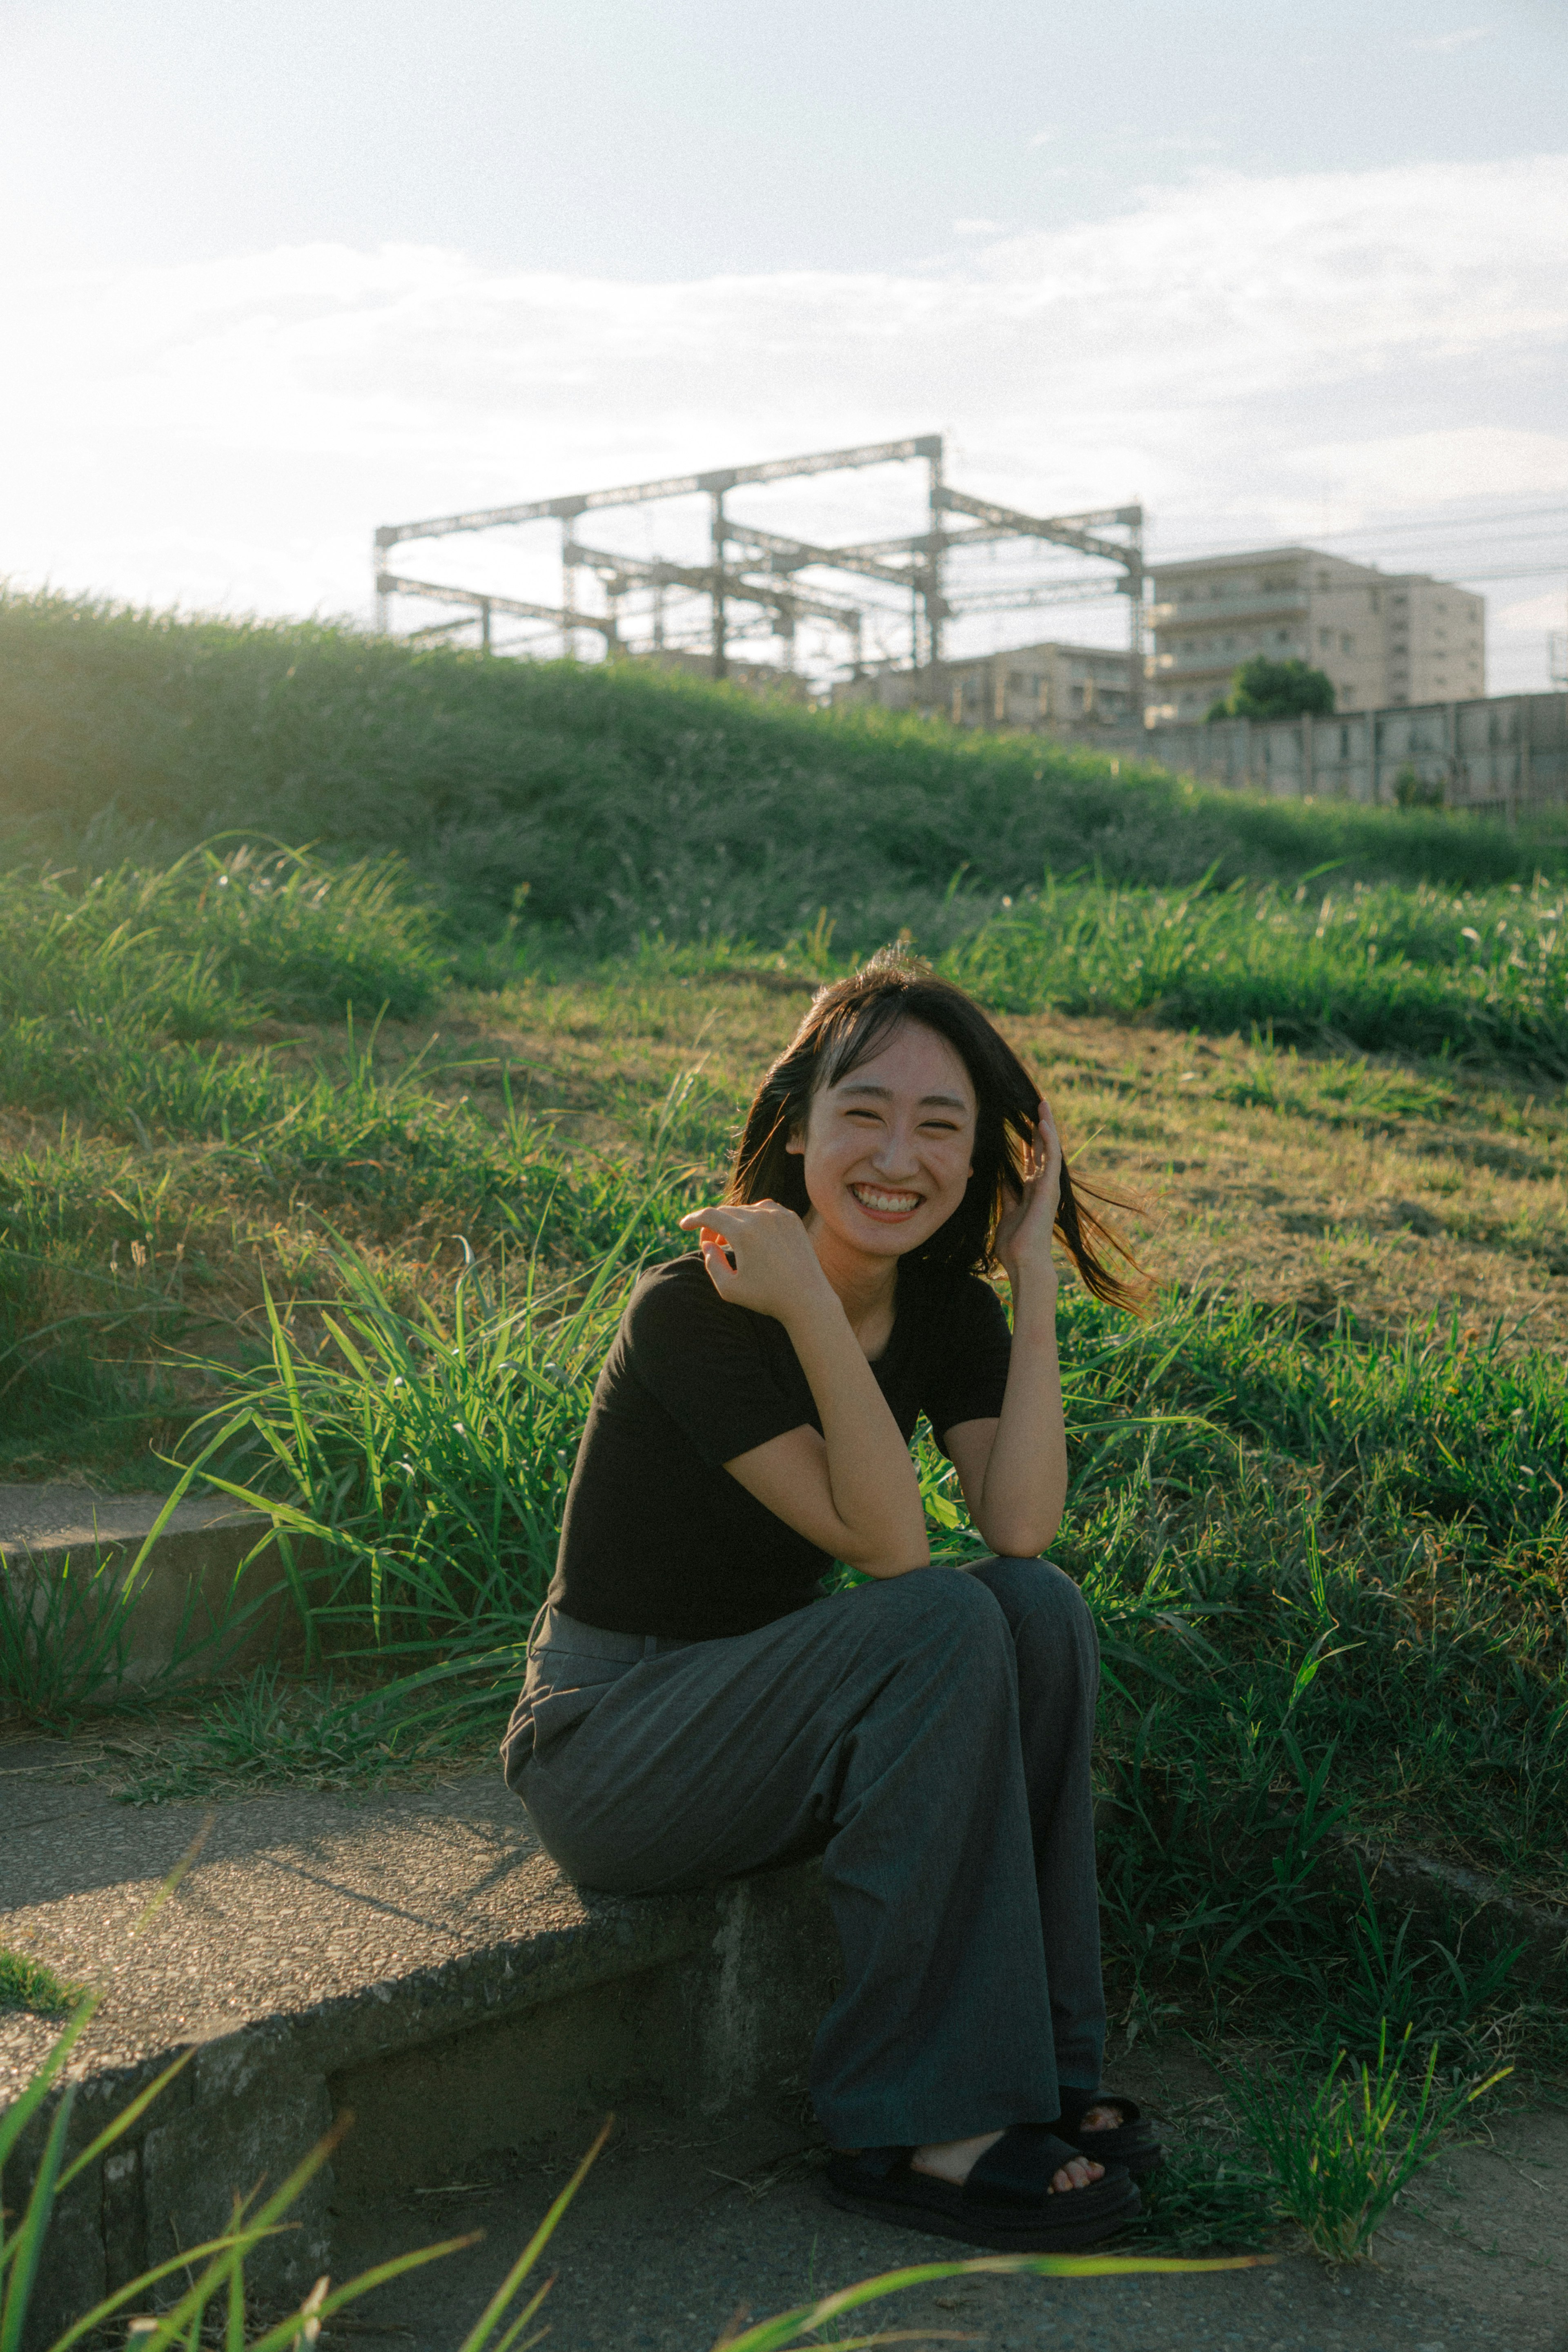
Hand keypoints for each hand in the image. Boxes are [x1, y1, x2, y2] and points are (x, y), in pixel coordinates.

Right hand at [678, 1199, 833, 1323]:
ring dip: (732, 1221)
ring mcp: (779, 1215)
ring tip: (730, 1241)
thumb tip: (708, 1244)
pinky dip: (753, 1217)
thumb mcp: (729, 1288)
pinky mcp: (792, 1218)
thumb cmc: (766, 1297)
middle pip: (726, 1212)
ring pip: (745, 1209)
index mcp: (743, 1233)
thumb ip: (711, 1264)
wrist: (807, 1298)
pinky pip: (765, 1209)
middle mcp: (761, 1217)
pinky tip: (751, 1232)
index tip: (683, 1226)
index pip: (710, 1215)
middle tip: (709, 1243)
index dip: (693, 1219)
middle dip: (712, 1225)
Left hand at [992, 1097, 1061, 1287]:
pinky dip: (1048, 1140)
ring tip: (1042, 1105)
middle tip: (1036, 1105)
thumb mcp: (1006, 1212)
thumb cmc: (1014, 1243)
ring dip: (1047, 1126)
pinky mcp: (1050, 1188)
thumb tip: (1002, 1179)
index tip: (1023, 1123)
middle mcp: (1043, 1185)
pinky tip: (1043, 1123)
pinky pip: (1051, 1158)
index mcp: (1032, 1190)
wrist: (1023, 1260)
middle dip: (1039, 1127)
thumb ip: (1007, 1194)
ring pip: (1049, 1149)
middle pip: (1041, 1149)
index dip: (1028, 1141)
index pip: (1031, 1159)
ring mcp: (1048, 1185)